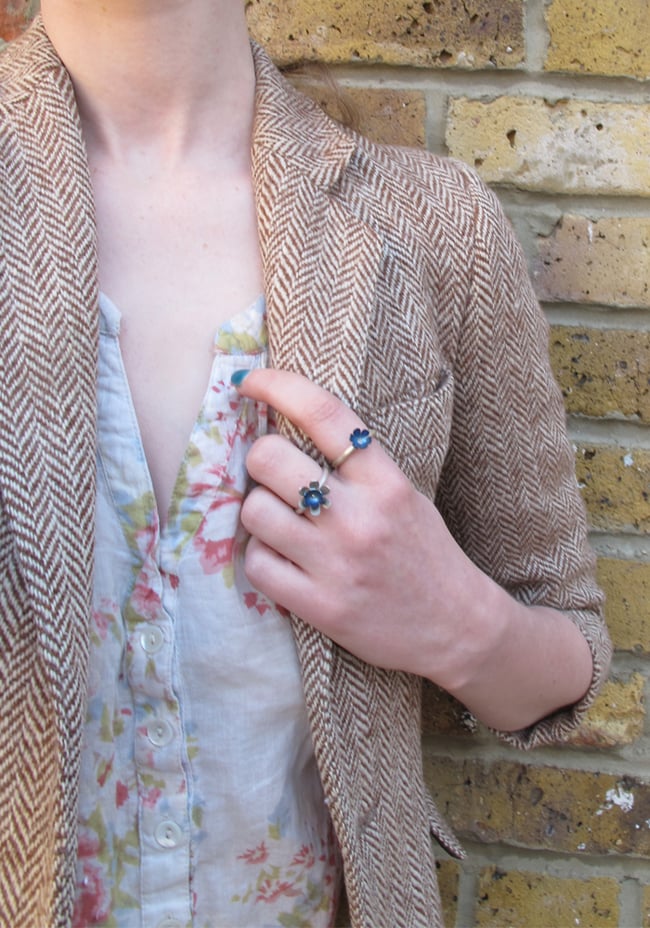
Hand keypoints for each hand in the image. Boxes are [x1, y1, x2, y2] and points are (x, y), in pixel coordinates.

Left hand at [233, 368, 500, 687]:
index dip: (276, 386)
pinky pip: (257, 564)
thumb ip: (355, 466)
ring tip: (281, 523)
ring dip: (259, 513)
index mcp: (386, 482)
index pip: (323, 413)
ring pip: (254, 511)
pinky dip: (263, 558)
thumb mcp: (403, 495)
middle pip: (269, 459)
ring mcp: (337, 564)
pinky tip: (285, 560)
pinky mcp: (319, 606)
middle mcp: (360, 517)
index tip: (250, 383)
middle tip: (273, 476)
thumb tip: (285, 429)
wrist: (457, 627)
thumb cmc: (425, 554)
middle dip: (259, 462)